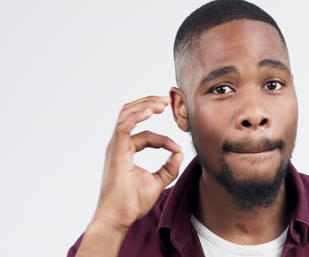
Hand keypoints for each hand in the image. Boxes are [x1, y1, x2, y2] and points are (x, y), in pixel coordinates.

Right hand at [91, 95, 183, 232]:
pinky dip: (137, 115)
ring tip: (162, 102)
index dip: (165, 140)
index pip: (147, 135)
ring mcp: (116, 147)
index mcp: (126, 151)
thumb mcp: (158, 182)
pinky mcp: (116, 151)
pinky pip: (124, 126)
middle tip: (166, 100)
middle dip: (149, 104)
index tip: (177, 151)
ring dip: (145, 105)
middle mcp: (119, 145)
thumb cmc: (132, 203)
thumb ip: (169, 167)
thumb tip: (180, 153)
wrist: (119, 218)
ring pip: (127, 115)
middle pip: (131, 115)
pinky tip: (150, 110)